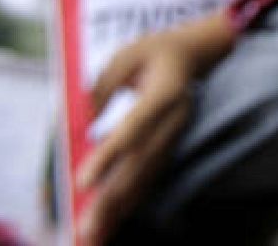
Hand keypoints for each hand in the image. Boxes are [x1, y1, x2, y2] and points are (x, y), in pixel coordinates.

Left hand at [77, 13, 234, 244]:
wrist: (197, 53)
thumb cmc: (154, 51)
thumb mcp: (125, 56)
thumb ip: (102, 88)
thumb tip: (79, 124)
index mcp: (165, 92)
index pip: (135, 127)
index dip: (110, 154)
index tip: (83, 181)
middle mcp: (175, 120)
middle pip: (141, 164)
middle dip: (112, 199)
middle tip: (85, 229)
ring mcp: (176, 136)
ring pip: (146, 178)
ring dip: (119, 209)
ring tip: (93, 236)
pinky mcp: (170, 146)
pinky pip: (149, 178)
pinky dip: (129, 202)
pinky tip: (111, 222)